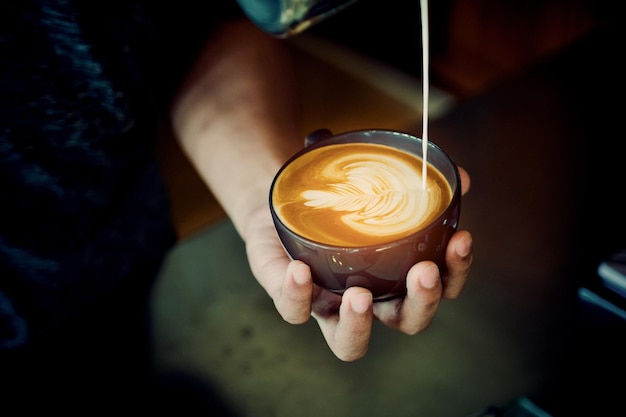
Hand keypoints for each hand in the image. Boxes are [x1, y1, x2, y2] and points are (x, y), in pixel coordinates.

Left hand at [245, 167, 472, 361]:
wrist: (282, 200)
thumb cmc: (335, 200)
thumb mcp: (373, 184)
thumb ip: (415, 183)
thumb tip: (458, 176)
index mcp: (395, 276)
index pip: (439, 289)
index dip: (456, 273)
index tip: (461, 239)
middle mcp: (367, 300)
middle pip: (406, 322)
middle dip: (422, 303)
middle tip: (425, 272)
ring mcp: (327, 305)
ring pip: (348, 342)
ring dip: (358, 324)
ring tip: (360, 295)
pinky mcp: (288, 296)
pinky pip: (294, 310)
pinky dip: (297, 294)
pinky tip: (300, 269)